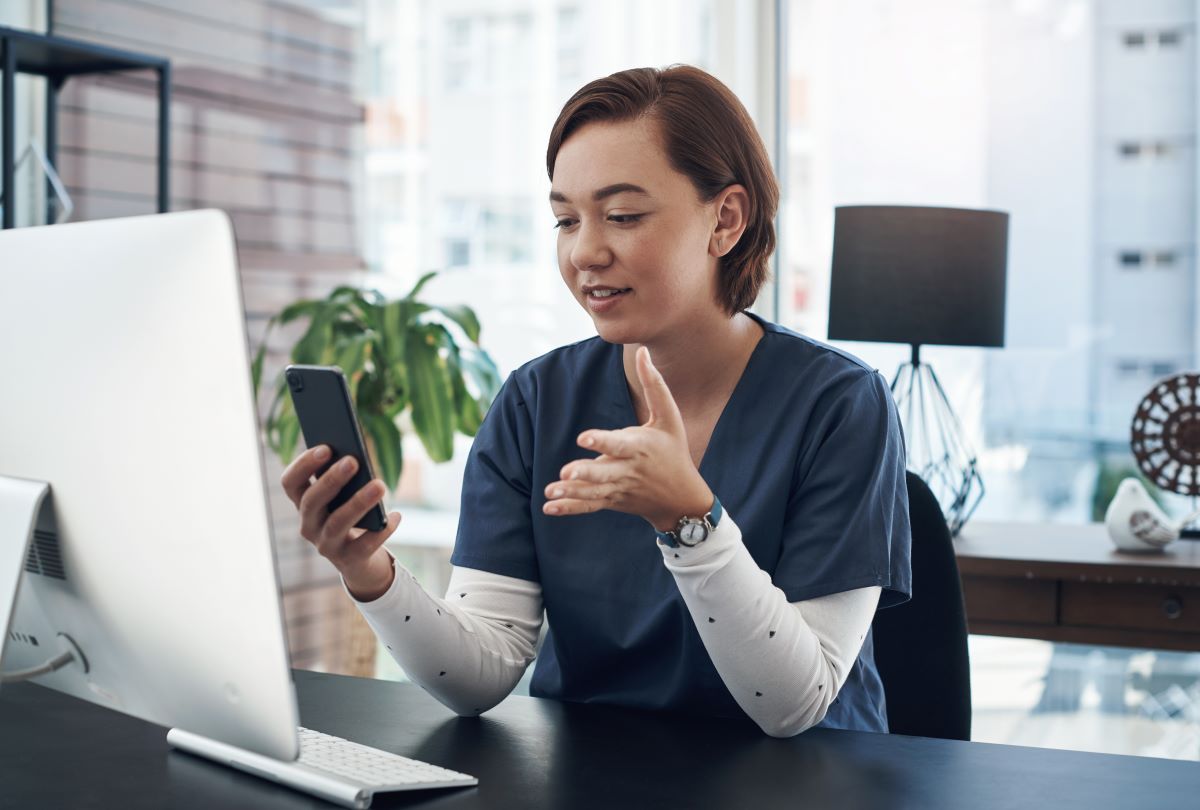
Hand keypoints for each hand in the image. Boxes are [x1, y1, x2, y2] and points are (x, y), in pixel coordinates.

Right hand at [280, 445, 402, 600]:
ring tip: (380, 485)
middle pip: (311, 501)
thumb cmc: (350, 514)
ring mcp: (326, 545)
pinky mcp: (348, 560)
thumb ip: (345, 478)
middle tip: (353, 461)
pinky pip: (365, 545)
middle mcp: (308, 525)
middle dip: (331, 480)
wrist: (359, 558)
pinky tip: (396, 515)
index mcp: (303, 503)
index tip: (326, 447)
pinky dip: (382, 530)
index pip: (290, 483)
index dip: (303, 465)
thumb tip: (357, 456)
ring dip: (358, 503)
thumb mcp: (344, 496)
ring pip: (337, 523)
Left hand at [542, 346, 713, 531]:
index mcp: (640, 447)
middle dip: (586, 473)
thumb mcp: (669, 418)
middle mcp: (629, 470)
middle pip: (604, 473)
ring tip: (551, 491)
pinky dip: (571, 508)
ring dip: (572, 493)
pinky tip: (550, 507)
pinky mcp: (612, 501)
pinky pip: (590, 505)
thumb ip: (654, 385)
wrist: (681, 499)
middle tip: (565, 471)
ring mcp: (619, 488)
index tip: (583, 437)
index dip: (602, 441)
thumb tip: (644, 352)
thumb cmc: (673, 450)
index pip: (619, 444)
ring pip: (594, 492)